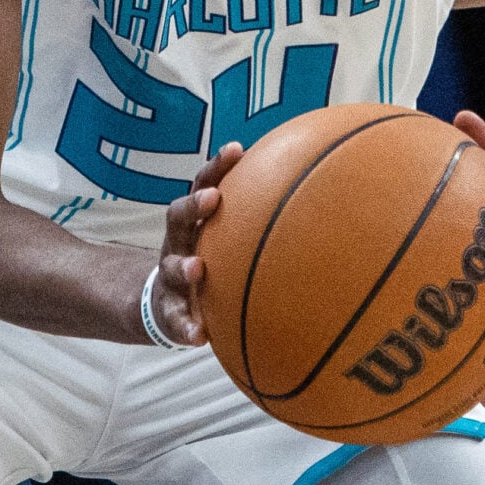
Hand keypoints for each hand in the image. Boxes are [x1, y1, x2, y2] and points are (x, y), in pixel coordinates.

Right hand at [146, 143, 241, 344]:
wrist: (167, 304)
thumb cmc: (210, 262)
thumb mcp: (224, 239)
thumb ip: (256, 222)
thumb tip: (317, 195)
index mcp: (195, 223)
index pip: (203, 185)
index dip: (217, 167)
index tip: (236, 149)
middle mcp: (179, 243)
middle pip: (177, 216)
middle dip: (194, 204)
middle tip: (212, 198)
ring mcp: (169, 276)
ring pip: (171, 267)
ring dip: (184, 266)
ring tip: (197, 269)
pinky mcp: (168, 310)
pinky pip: (175, 319)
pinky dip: (185, 326)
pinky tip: (199, 335)